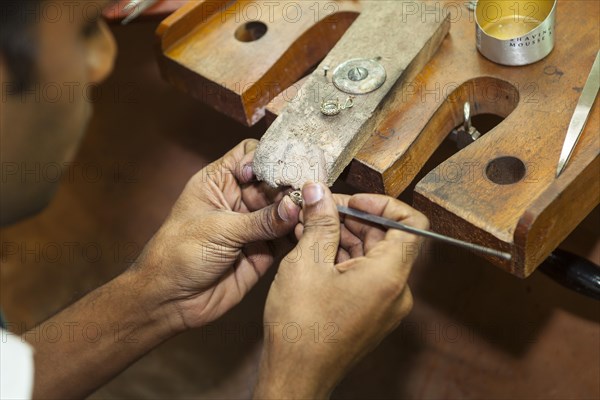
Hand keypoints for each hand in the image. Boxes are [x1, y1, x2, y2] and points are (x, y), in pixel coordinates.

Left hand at [134, 139, 300, 330]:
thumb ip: (260, 220)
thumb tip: (295, 206)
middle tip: (310, 189)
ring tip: (314, 209)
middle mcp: (238, 200)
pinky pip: (287, 238)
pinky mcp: (263, 251)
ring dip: (299, 209)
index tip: (278, 171)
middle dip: (291, 185)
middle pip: (273, 182)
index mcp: (219, 183)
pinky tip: (310, 230)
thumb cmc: (179, 254)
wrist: (170, 300)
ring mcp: (252, 226)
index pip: (249, 155)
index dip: (266, 159)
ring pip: (284, 210)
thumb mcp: (219, 230)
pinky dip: (299, 234)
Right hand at [254, 182, 428, 398]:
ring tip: (309, 227)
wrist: (296, 376)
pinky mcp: (372, 313)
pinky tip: (313, 249)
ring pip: (373, 255)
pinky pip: (365, 274)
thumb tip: (319, 192)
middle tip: (321, 209)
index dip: (383, 203)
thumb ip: (319, 222)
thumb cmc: (301, 329)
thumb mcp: (305, 264)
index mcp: (388, 276)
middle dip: (353, 217)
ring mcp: (385, 304)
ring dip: (344, 237)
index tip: (354, 200)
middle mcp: (396, 291)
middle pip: (387, 237)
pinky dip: (343, 258)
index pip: (411, 223)